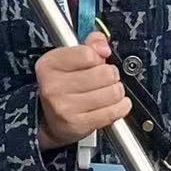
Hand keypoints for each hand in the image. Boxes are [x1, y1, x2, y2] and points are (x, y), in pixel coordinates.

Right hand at [36, 31, 130, 150]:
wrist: (49, 120)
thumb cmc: (62, 86)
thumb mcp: (68, 60)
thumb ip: (89, 46)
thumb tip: (103, 46)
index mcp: (50, 65)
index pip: (88, 54)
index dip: (99, 57)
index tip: (97, 61)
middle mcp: (54, 86)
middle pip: (104, 73)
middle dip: (111, 74)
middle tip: (105, 78)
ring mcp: (65, 107)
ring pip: (112, 93)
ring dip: (116, 91)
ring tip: (109, 91)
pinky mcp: (78, 124)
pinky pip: (113, 112)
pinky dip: (121, 106)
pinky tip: (116, 103)